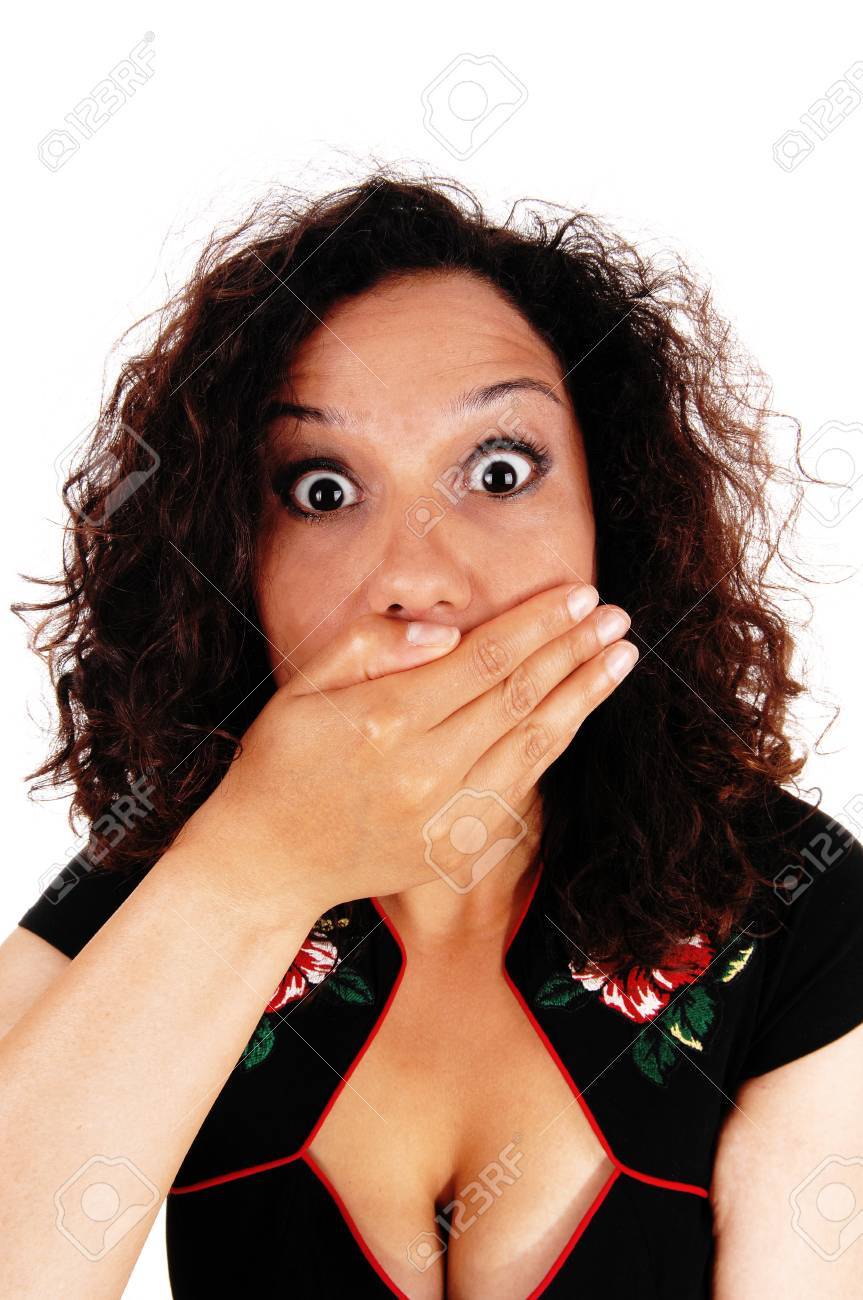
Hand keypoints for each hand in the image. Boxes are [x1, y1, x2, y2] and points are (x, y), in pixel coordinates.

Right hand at [176, 583, 636, 928]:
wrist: (265, 862)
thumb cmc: (279, 764)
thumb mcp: (302, 688)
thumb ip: (370, 647)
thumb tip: (445, 633)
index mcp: (386, 720)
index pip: (484, 659)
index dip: (537, 623)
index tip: (578, 596)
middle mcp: (425, 769)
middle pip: (520, 696)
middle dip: (574, 649)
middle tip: (616, 617)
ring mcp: (444, 815)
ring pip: (533, 742)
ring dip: (583, 695)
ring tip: (620, 657)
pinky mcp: (454, 847)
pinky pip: (520, 787)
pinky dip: (555, 745)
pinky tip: (579, 712)